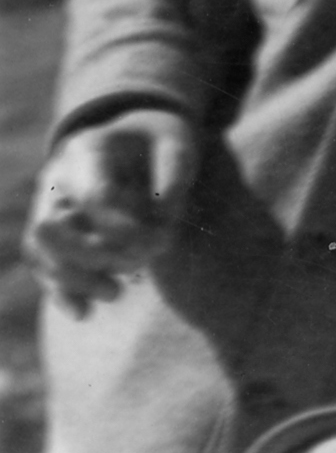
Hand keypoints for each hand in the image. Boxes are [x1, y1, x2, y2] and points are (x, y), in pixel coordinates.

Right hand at [24, 107, 200, 312]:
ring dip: (76, 280)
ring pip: (40, 253)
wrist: (132, 139)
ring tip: (117, 293)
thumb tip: (162, 223)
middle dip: (94, 255)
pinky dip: (62, 292)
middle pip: (50, 229)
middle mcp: (56, 180)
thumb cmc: (159, 142)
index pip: (95, 197)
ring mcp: (46, 208)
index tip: (160, 241)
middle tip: (138, 263)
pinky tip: (84, 313)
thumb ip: (174, 178)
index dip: (126, 228)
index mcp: (87, 150)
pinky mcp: (51, 235)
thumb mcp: (179, 144)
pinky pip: (43, 267)